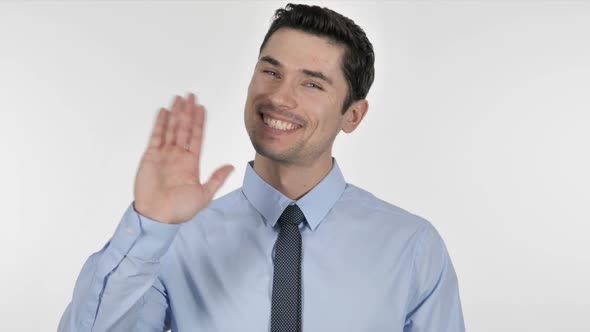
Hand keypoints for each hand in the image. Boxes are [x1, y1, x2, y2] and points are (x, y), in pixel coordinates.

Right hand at [133, 93, 233, 223]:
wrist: (157, 217)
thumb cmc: (179, 210)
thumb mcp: (204, 195)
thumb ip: (216, 179)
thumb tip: (231, 167)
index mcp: (191, 163)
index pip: (197, 136)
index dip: (199, 122)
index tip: (202, 108)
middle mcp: (178, 156)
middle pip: (184, 128)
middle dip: (188, 111)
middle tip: (191, 95)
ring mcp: (164, 155)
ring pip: (171, 128)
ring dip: (175, 113)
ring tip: (179, 98)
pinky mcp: (151, 156)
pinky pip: (156, 136)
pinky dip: (160, 123)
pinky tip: (164, 111)